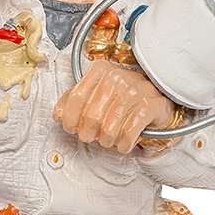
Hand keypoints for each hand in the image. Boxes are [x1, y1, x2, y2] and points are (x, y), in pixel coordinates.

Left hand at [53, 60, 174, 153]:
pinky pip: (128, 134)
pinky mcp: (149, 106)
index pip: (76, 96)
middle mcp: (117, 77)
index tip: (70, 127)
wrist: (156, 93)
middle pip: (91, 116)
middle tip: (91, 136)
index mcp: (100, 70)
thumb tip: (58, 114)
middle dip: (88, 133)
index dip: (69, 118)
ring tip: (108, 138)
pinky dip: (123, 144)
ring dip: (106, 141)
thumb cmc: (122, 93)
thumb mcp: (96, 90)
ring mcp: (134, 91)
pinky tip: (122, 142)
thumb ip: (74, 100)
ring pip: (109, 129)